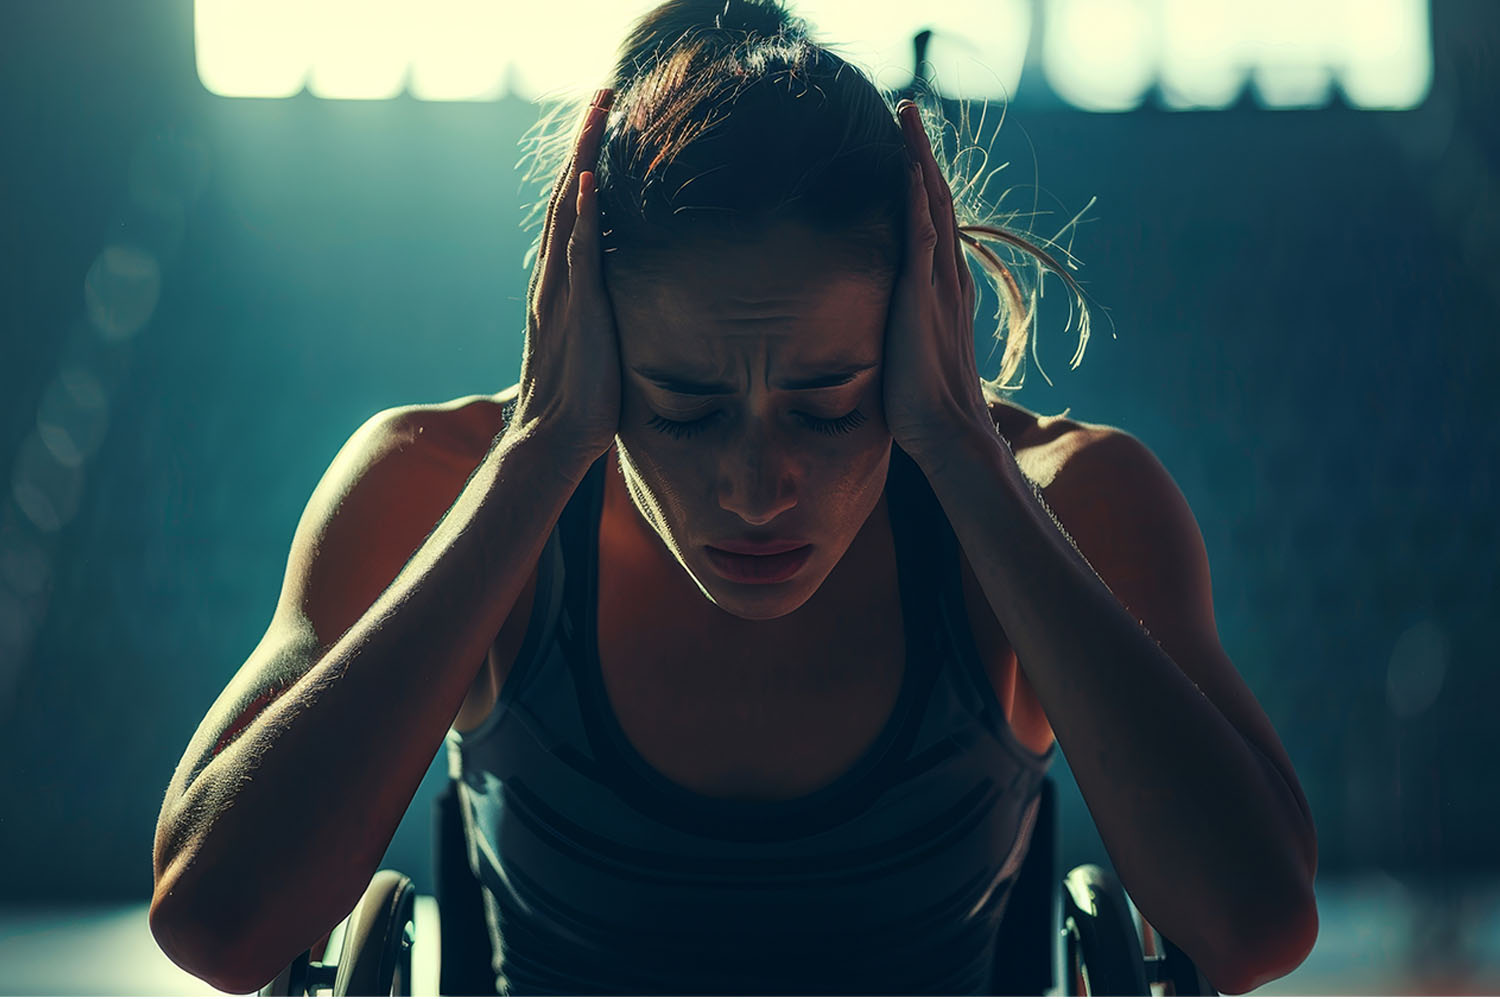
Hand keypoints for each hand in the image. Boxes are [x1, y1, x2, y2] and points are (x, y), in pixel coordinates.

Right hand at [512, 88, 620, 469]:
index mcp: (560, 285)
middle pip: (567, 195)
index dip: (584, 165)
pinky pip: (578, 254)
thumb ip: (601, 317)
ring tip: (598, 113)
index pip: (571, 212)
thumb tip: (622, 309)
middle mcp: (555, 279)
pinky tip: (589, 182)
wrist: (554, 439)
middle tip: (601, 95)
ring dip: (584, 159)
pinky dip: (582, 215)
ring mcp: (562, 292)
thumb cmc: (579, 403)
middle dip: (584, 143)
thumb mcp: (595, 345)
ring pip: (570, 211)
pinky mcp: (577, 311)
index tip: (601, 127)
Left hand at [881, 100, 994, 463]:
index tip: (905, 147)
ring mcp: (940, 287)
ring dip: (918, 161)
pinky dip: (918, 202)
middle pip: (937, 200)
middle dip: (920, 153)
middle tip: (907, 110)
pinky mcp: (924, 300)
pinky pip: (924, 240)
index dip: (920, 182)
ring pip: (933, 208)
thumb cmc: (924, 405)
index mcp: (943, 289)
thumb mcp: (907, 351)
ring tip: (906, 120)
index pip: (933, 221)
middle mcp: (948, 279)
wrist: (949, 434)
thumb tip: (879, 325)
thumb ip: (900, 327)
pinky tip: (910, 170)